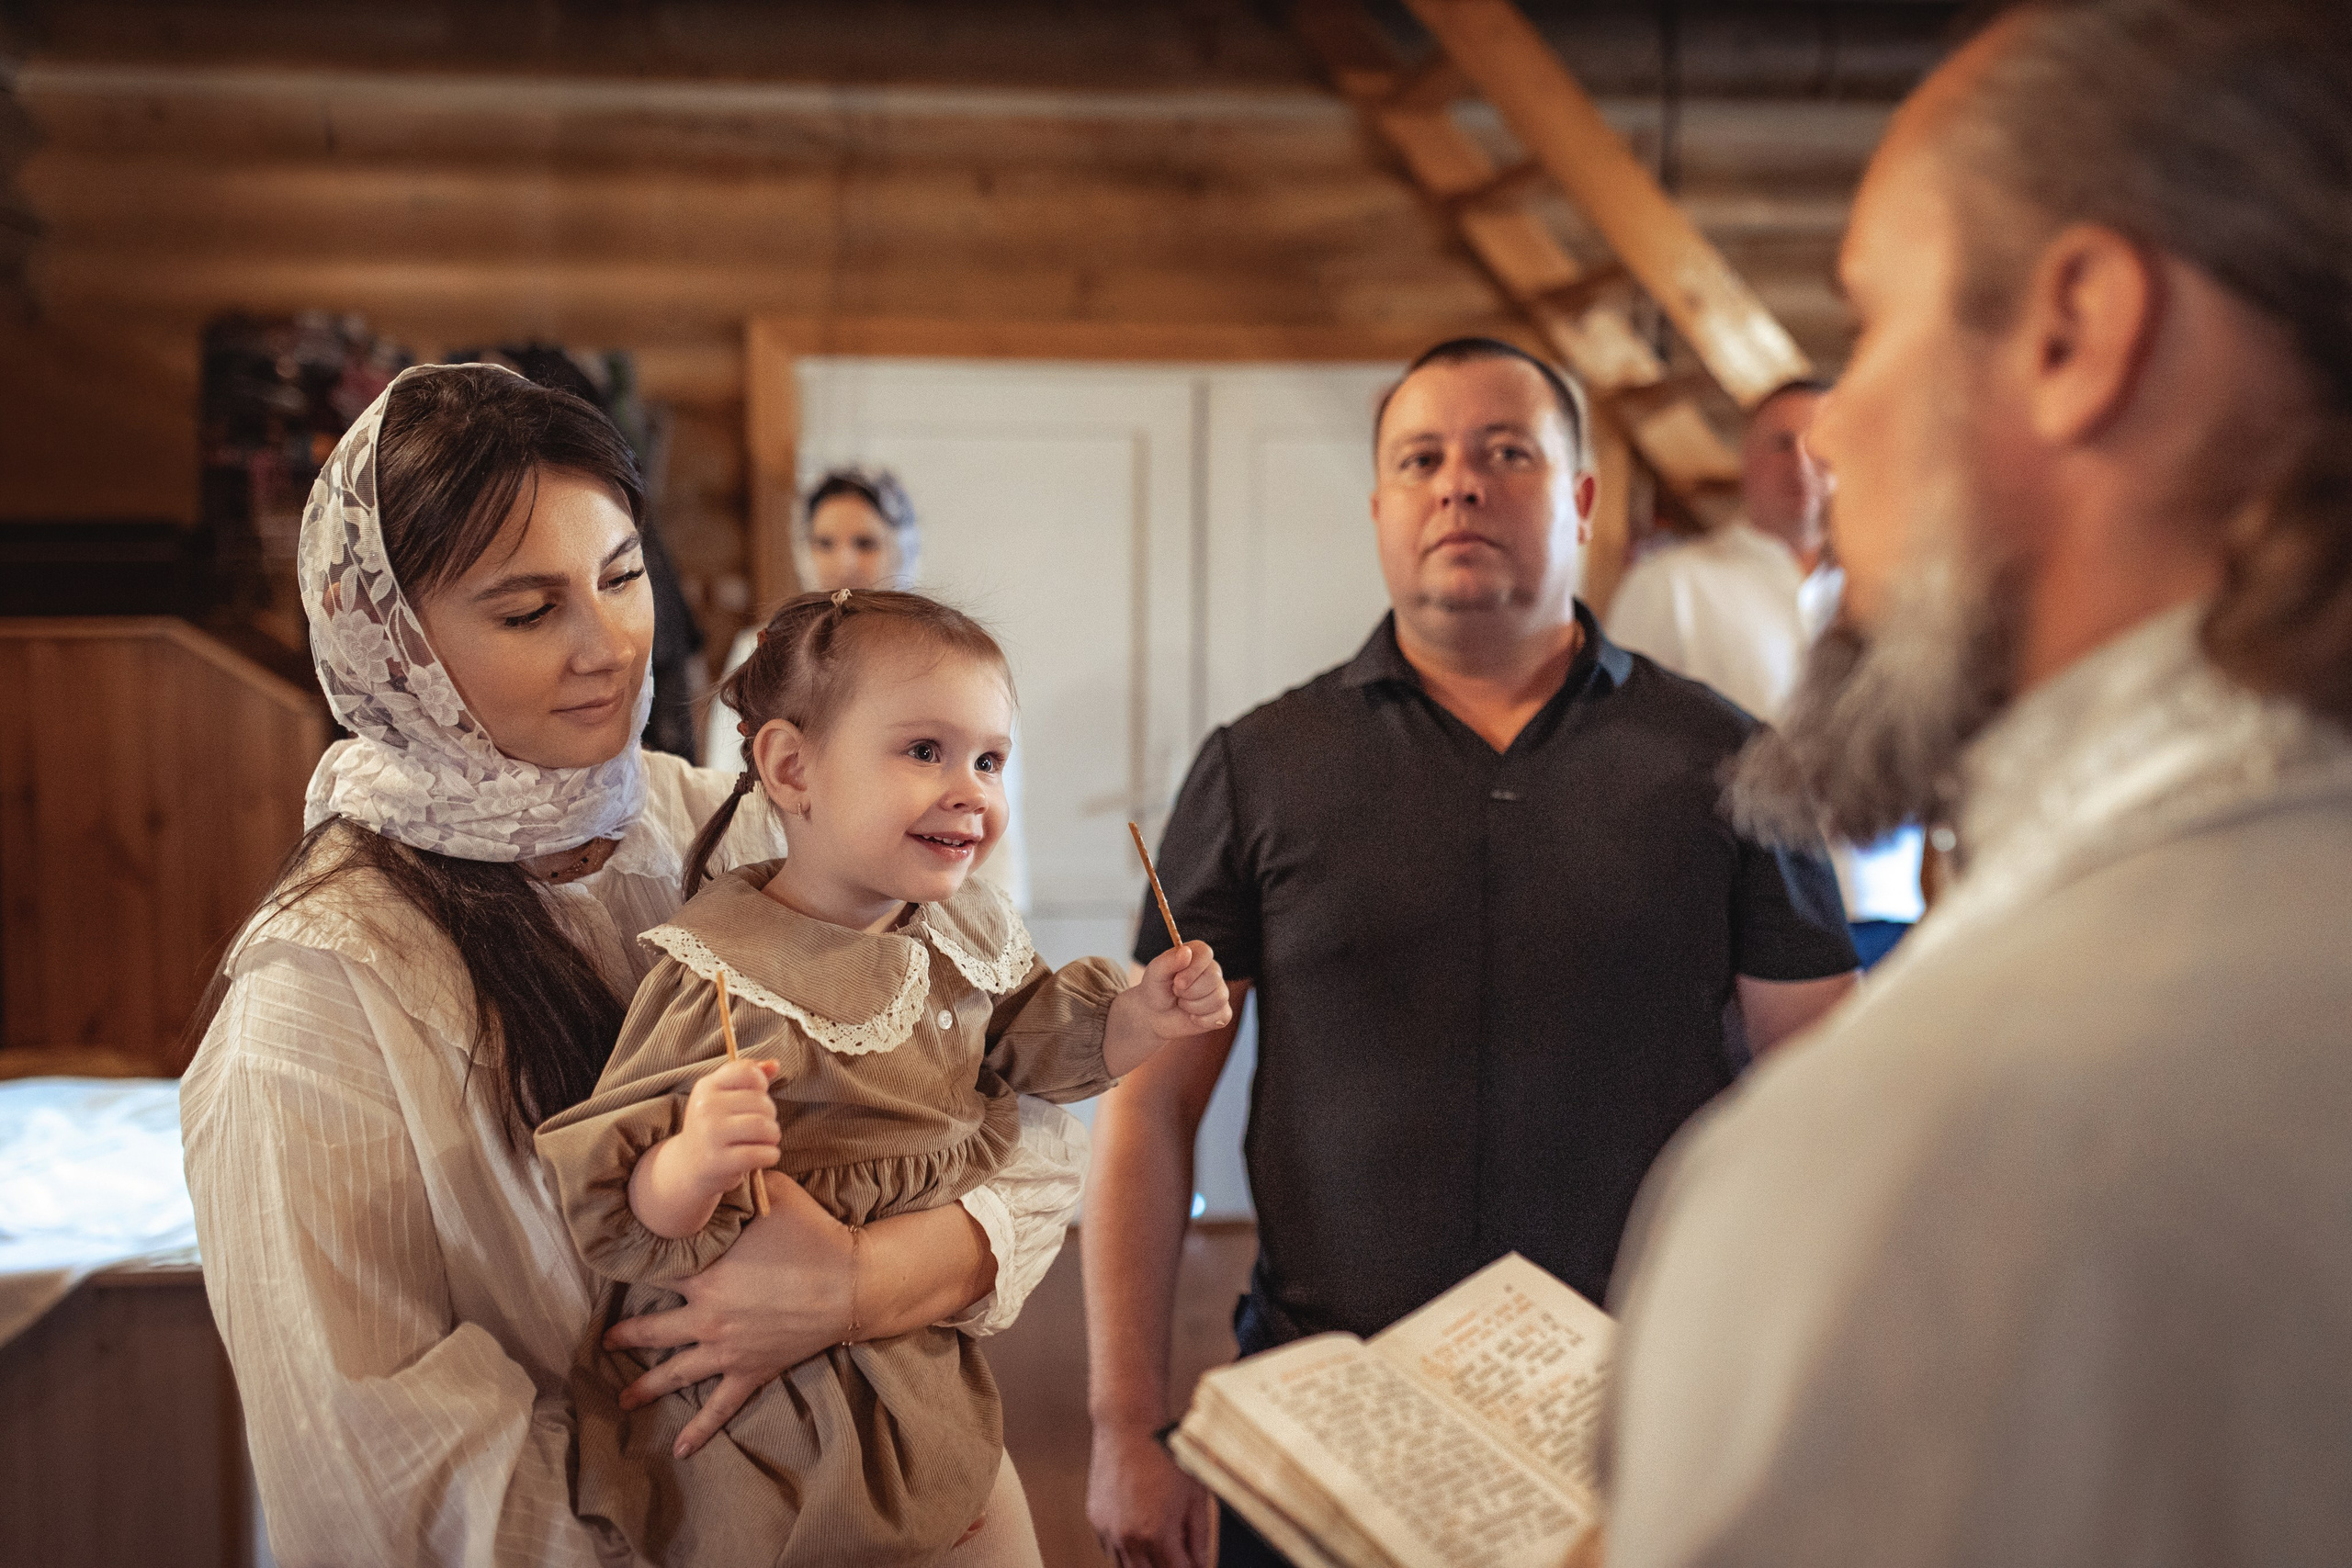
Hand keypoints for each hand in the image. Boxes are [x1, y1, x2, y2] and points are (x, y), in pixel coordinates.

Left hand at [604, 1172, 852, 1457]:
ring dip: (645, 1386)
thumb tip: (723, 1163)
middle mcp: (706, 1316)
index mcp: (704, 1275)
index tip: (615, 1266)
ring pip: (675, 1371)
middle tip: (605, 1341)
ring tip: (621, 1398)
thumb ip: (740, 1183)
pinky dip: (700, 1430)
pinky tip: (681, 1449)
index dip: (635, 1268)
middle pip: (652, 1328)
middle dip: (626, 1335)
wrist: (851, 1283)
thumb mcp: (773, 1195)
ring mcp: (726, 1350)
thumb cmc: (812, 1236)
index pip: (656, 1271)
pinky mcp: (750, 1372)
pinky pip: (719, 1406)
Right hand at [676, 1057, 781, 1196]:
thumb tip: (775, 1064)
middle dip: (770, 1115)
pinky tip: (764, 1156)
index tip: (757, 1097)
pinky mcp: (719, 1160)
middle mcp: (706, 1107)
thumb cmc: (714, 1127)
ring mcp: (710, 1134)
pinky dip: (771, 1155)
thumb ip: (748, 1078)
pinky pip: (761, 1153)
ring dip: (773, 1135)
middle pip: (762, 1102)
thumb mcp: (723, 1097)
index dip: (761, 1083)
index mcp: (707, 1087)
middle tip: (762, 1126)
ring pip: (764, 1127)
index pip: (747, 1071)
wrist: (688, 1166)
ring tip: (766, 1140)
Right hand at [1089, 1421, 1215, 1567]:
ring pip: (1126, 1567)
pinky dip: (1126, 1549)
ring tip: (1159, 1542)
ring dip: (1145, 1563)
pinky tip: (1139, 1531)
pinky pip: (1110, 1549)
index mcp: (1157, 1533)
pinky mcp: (1096, 1520)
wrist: (1128, 1425)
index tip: (1195, 1564)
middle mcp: (1128, 1538)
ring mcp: (1108, 1530)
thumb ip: (1199, 1536)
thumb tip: (1201, 1563)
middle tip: (1178, 1555)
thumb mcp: (1194, 1495)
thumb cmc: (1165, 1454)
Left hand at [1128, 941, 1233, 1040]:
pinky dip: (1203, 1020)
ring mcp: (1219, 990)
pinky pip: (1223, 1016)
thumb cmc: (1156, 989)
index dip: (1193, 970)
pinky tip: (1192, 1017)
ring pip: (1218, 998)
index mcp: (1197, 954)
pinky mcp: (1223, 1011)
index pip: (1206, 954)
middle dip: (1189, 992)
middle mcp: (1212, 969)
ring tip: (1182, 1004)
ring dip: (1193, 1007)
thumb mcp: (1155, 973)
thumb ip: (1169, 961)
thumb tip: (1186, 951)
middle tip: (1176, 993)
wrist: (1155, 1015)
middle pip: (1214, 978)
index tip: (1177, 982)